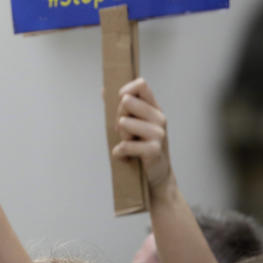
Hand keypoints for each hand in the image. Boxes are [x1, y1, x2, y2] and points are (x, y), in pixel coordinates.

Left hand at [112, 77, 173, 194]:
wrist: (155, 176)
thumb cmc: (139, 147)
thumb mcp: (130, 125)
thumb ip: (119, 108)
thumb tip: (104, 89)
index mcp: (154, 108)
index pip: (141, 85)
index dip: (126, 89)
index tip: (120, 100)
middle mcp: (159, 118)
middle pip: (127, 101)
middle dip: (117, 116)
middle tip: (123, 131)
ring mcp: (159, 134)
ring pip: (124, 123)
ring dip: (120, 136)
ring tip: (127, 143)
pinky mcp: (154, 150)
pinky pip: (126, 145)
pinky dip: (119, 152)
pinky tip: (124, 156)